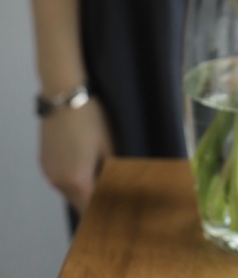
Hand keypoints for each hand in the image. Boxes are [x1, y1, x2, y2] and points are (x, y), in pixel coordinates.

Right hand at [39, 97, 113, 213]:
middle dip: (94, 202)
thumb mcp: (108, 146)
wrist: (64, 99)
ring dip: (83, 190)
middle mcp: (58, 182)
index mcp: (77, 180)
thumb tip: (119, 186)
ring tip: (101, 180)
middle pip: (79, 203)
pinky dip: (72, 179)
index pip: (91, 208)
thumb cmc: (92, 120)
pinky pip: (59, 179)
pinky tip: (84, 166)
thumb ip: (112, 171)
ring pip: (68, 192)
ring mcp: (48, 173)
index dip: (104, 211)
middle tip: (112, 197)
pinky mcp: (43, 163)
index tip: (117, 212)